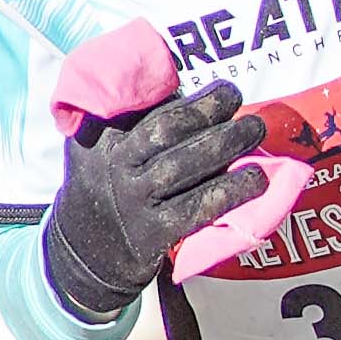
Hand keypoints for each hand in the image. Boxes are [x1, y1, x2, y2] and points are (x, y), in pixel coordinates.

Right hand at [44, 78, 272, 324]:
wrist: (84, 254)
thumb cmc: (105, 187)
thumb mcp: (96, 147)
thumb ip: (126, 118)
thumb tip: (182, 85)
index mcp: (99, 138)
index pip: (142, 107)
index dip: (182, 94)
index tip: (215, 84)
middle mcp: (113, 166)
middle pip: (164, 130)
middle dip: (206, 109)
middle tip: (236, 95)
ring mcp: (132, 201)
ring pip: (183, 166)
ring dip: (225, 144)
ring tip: (256, 128)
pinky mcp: (152, 233)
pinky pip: (197, 207)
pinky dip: (229, 192)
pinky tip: (256, 180)